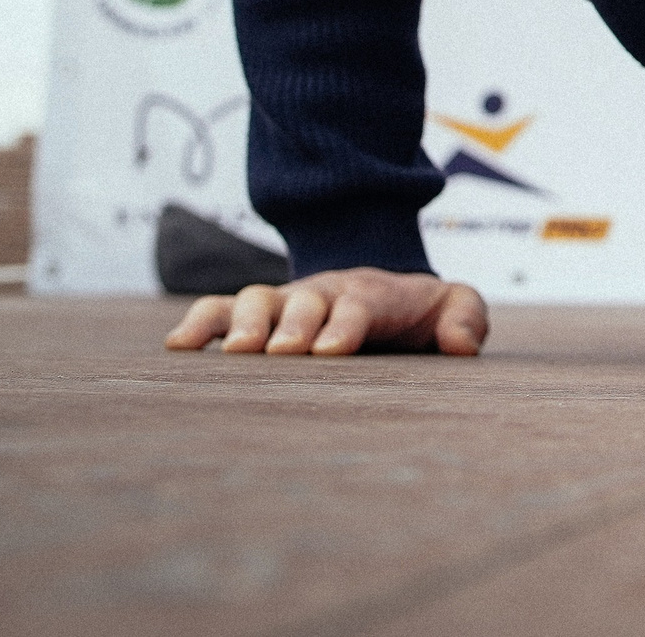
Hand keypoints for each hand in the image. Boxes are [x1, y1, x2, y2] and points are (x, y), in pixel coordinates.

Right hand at [163, 266, 487, 356]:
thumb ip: (466, 318)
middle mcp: (322, 293)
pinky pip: (219, 311)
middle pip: (303, 301)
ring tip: (232, 354)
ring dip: (243, 323)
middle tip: (282, 352)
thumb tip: (461, 346)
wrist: (379, 290)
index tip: (330, 351)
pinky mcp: (256, 316)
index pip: (359, 305)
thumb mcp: (454, 306)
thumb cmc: (417, 310)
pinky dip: (198, 324)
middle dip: (293, 324)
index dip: (344, 325)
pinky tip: (178, 348)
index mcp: (373, 294)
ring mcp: (285, 302)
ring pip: (256, 300)